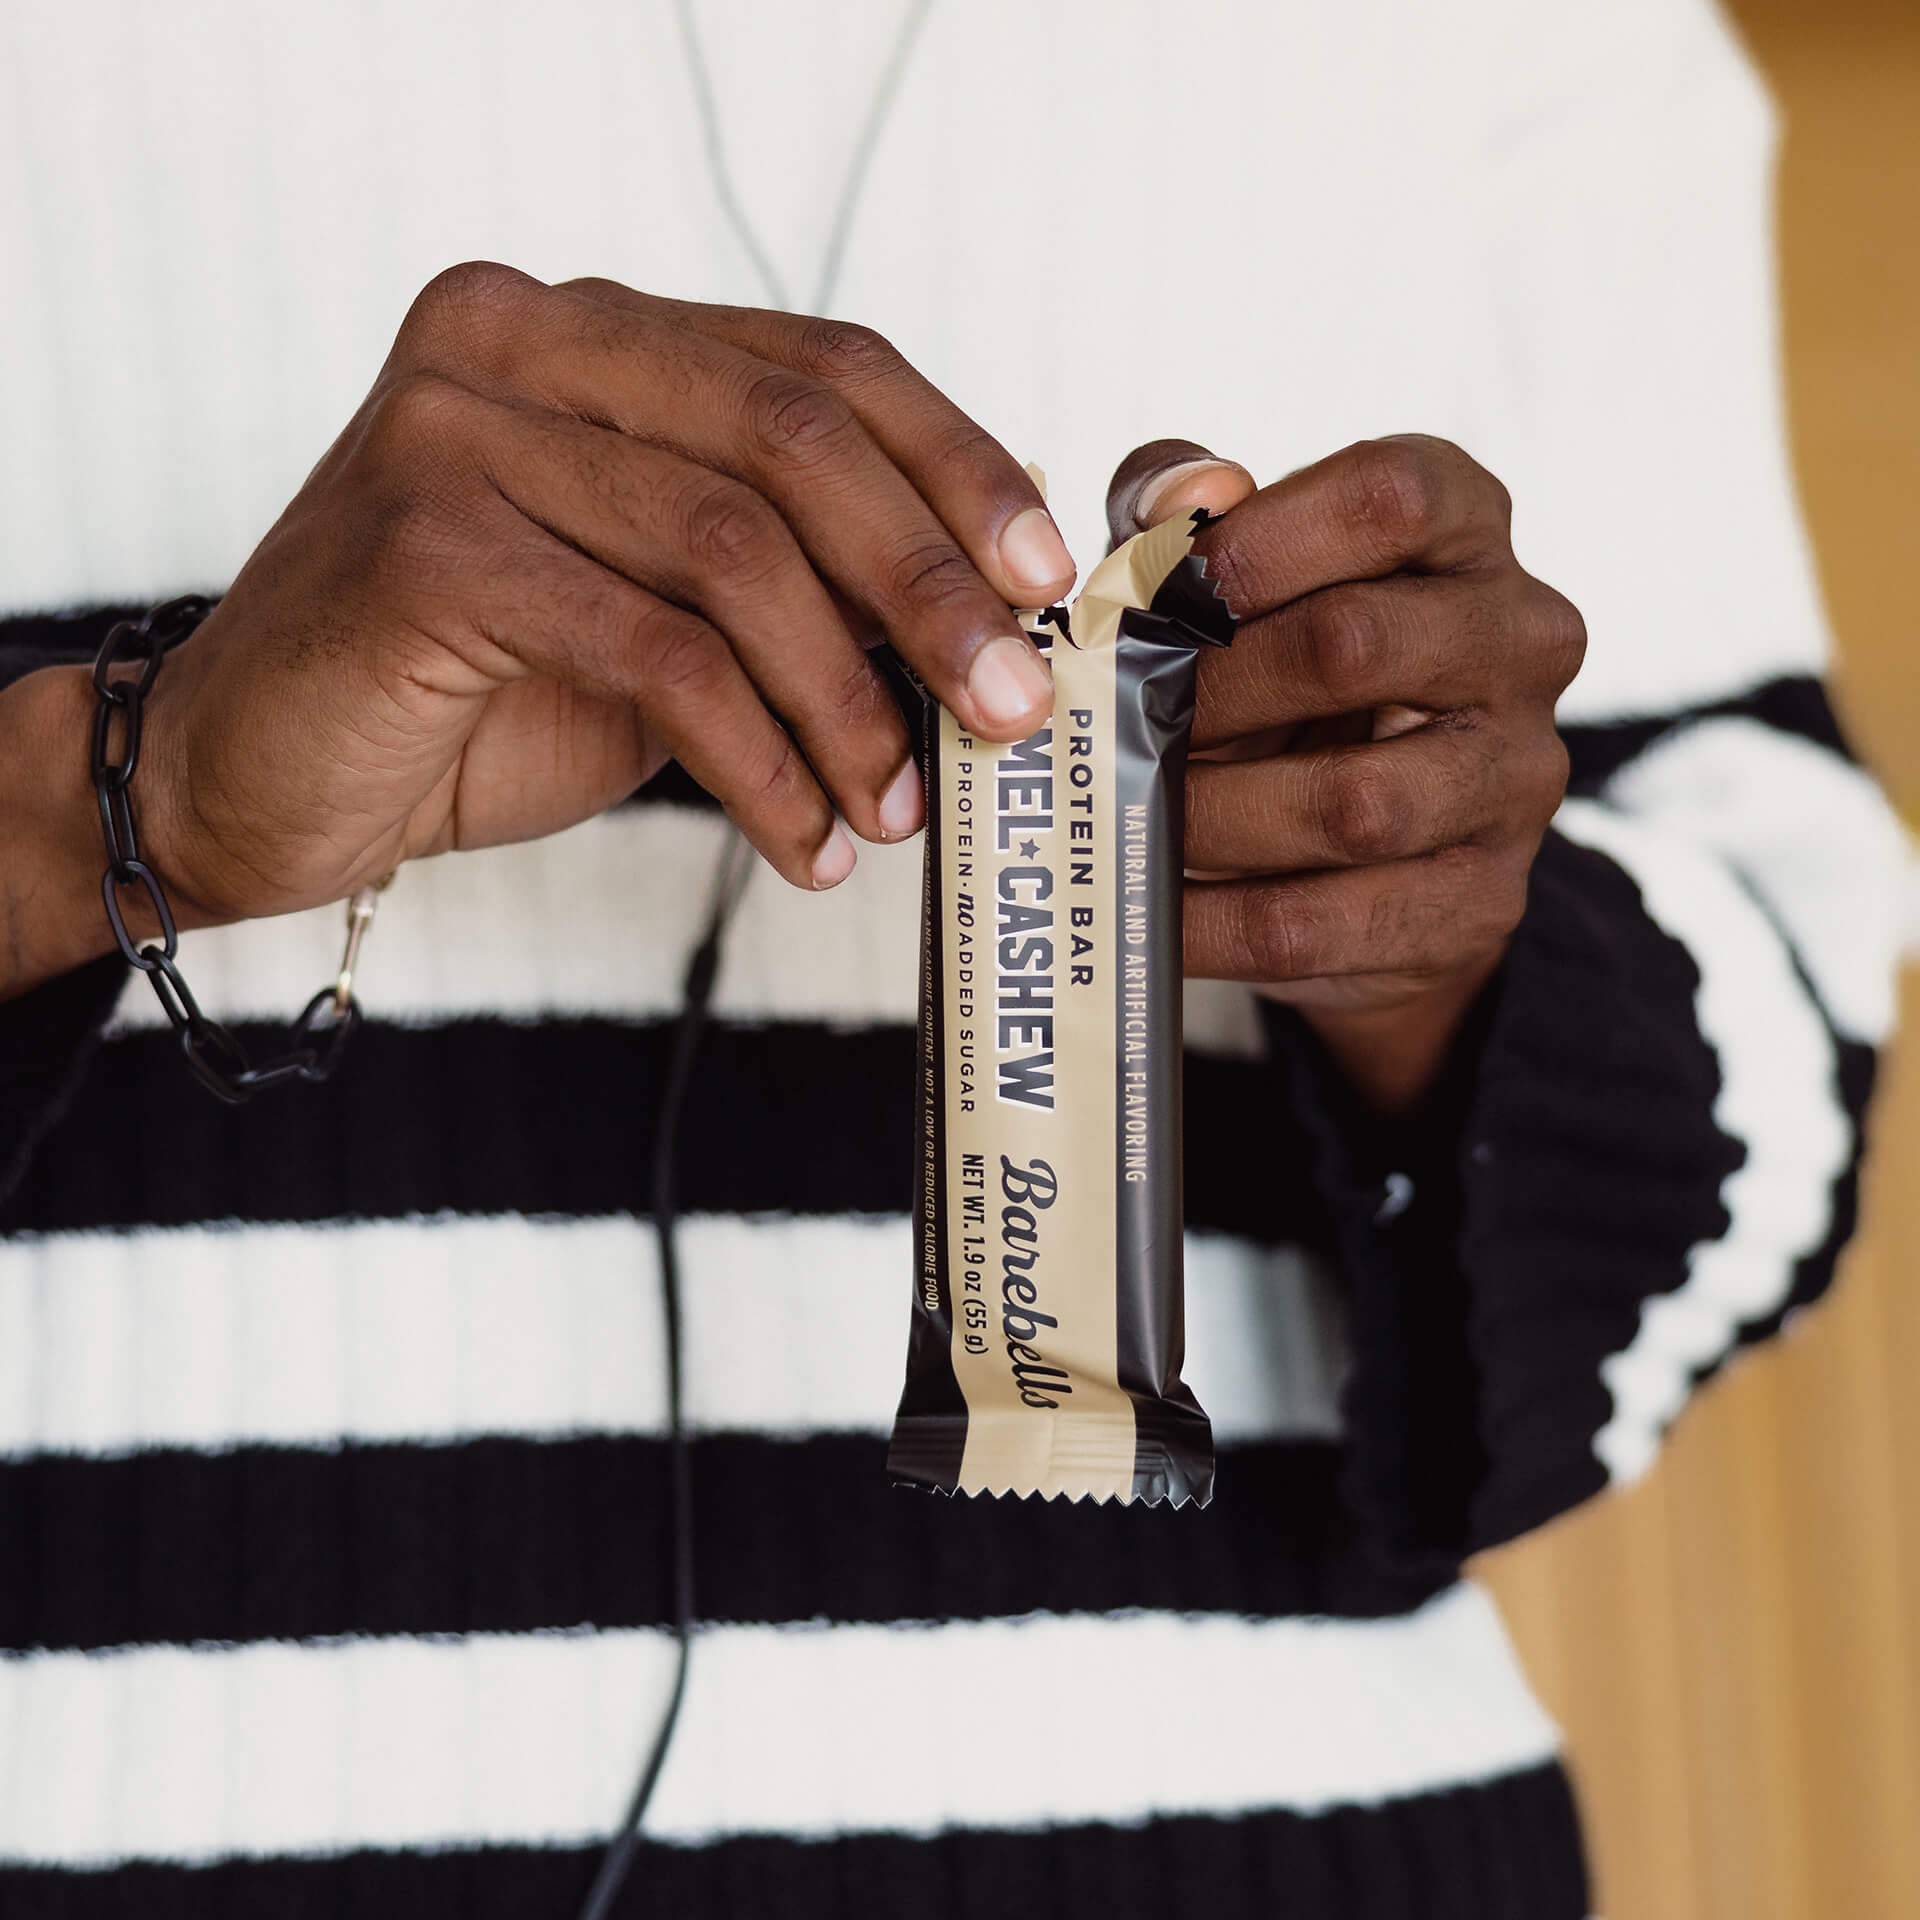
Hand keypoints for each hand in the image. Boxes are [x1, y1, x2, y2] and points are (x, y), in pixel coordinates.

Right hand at [9, 263, 1077, 995]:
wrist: (258, 773)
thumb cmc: (471, 691)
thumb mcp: (658, 611)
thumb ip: (787, 575)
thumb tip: (978, 597)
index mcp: (594, 332)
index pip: (823, 362)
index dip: (953, 465)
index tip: (1040, 577)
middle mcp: (520, 341)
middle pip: (793, 436)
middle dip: (926, 584)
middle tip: (1005, 705)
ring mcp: (458, 429)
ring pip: (733, 551)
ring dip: (848, 701)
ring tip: (897, 809)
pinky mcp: (425, 545)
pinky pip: (657, 656)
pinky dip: (759, 764)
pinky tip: (803, 842)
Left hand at [1107, 436, 1584, 1112]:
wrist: (1363, 836)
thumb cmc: (1275, 661)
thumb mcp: (1226, 567)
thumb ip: (1180, 508)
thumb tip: (1180, 502)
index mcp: (1466, 527)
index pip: (1388, 496)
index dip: (1253, 540)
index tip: (1150, 592)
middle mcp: (1523, 639)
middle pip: (1351, 645)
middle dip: (1204, 690)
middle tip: (1106, 720)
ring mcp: (1516, 776)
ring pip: (1350, 805)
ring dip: (1207, 818)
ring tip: (1120, 816)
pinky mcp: (1481, 900)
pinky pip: (1325, 922)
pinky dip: (1213, 923)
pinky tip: (1148, 912)